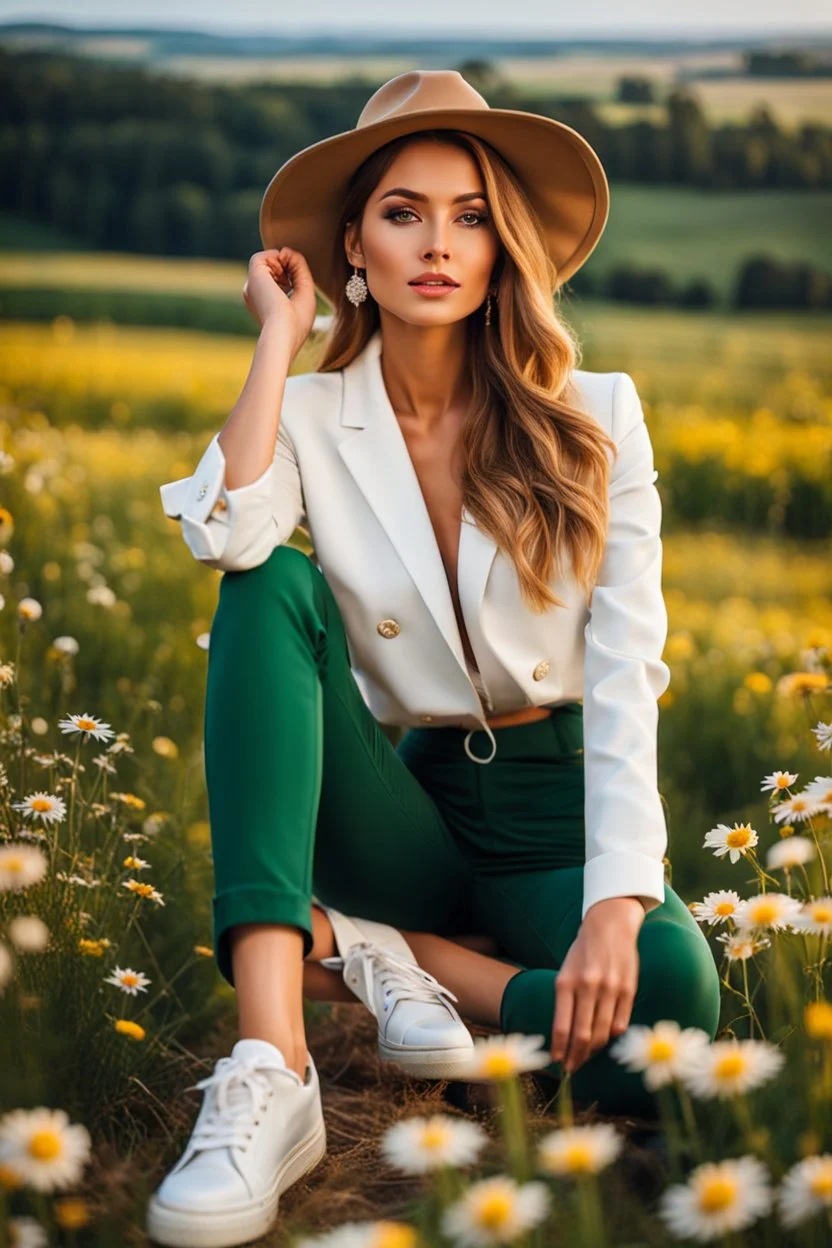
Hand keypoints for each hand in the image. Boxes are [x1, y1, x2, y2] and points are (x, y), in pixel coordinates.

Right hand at [242, 247, 317, 360]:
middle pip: (275, 269)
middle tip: (299, 279)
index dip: (294, 276)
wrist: (282, 333)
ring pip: (269, 261)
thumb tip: (285, 251)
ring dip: (286, 262)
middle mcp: (255, 294)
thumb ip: (298, 268)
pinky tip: (285, 266)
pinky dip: (278, 256)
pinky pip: (264, 256)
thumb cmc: (295, 322)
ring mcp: (252, 285)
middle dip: (290, 268)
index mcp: (265, 304)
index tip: (302, 283)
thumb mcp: (304, 292)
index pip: (280, 280)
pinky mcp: (253, 275)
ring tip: (292, 276)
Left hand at [551, 897, 643, 1072]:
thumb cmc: (582, 952)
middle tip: (571, 1069)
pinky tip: (604, 1040)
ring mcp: (610, 989)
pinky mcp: (628, 990)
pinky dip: (611, 1036)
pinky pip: (620, 1023)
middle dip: (576, 1057)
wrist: (609, 925)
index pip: (562, 1026)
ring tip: (585, 1058)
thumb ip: (566, 1002)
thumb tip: (565, 1037)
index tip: (557, 1062)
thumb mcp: (565, 972)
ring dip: (593, 1051)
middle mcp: (588, 987)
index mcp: (566, 982)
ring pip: (602, 1033)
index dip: (559, 1049)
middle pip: (583, 1035)